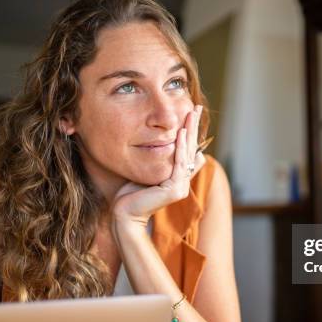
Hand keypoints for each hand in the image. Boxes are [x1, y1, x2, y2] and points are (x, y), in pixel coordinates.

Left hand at [112, 105, 205, 226]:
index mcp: (178, 178)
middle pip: (191, 149)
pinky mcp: (175, 189)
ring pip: (187, 154)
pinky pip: (178, 163)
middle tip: (197, 107)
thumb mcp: (145, 170)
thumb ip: (157, 161)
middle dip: (194, 126)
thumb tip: (164, 145)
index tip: (192, 112)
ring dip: (190, 132)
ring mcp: (181, 186)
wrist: (124, 213)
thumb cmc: (130, 194)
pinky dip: (180, 147)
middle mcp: (183, 182)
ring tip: (191, 114)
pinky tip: (181, 133)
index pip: (187, 150)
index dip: (191, 131)